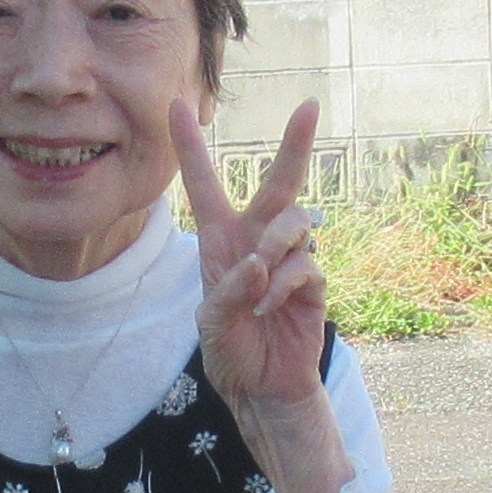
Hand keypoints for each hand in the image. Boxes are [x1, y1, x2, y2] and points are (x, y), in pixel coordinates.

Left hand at [170, 99, 351, 492]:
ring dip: (276, 249)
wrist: (263, 390)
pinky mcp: (312, 283)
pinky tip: (273, 305)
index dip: (192, 145)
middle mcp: (256, 242)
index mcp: (221, 243)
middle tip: (310, 108)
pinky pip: (305, 263)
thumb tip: (261, 261)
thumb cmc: (230, 353)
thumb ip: (231, 290)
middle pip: (277, 184)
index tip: (179, 102)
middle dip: (294, 145)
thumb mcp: (212, 324)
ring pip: (294, 223)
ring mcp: (289, 260)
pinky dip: (285, 282)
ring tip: (262, 285)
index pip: (205, 186)